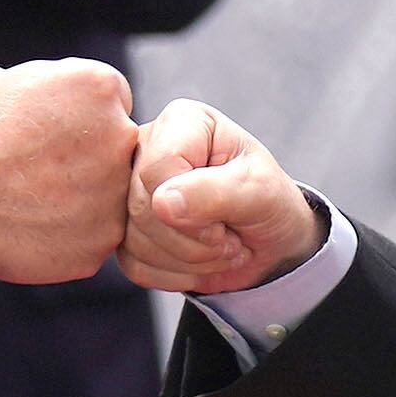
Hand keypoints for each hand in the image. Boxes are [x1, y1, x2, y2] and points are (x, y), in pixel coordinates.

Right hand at [0, 57, 136, 282]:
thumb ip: (39, 83)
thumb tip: (38, 93)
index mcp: (100, 88)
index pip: (110, 103)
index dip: (79, 120)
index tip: (52, 136)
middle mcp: (121, 137)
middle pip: (116, 150)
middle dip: (87, 159)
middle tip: (41, 173)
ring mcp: (115, 194)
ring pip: (107, 198)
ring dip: (80, 201)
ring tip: (31, 203)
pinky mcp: (101, 242)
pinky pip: (91, 238)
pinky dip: (67, 238)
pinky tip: (31, 230)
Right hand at [121, 98, 326, 297]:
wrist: (269, 241)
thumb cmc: (268, 201)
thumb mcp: (259, 191)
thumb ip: (215, 191)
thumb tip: (163, 204)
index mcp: (181, 122)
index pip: (157, 168)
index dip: (191, 205)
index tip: (228, 213)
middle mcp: (147, 149)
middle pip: (142, 207)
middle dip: (194, 239)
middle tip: (229, 237)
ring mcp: (131, 190)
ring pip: (135, 240)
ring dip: (189, 259)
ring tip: (220, 246)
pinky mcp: (126, 230)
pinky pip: (132, 264)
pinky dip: (174, 274)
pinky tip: (198, 261)